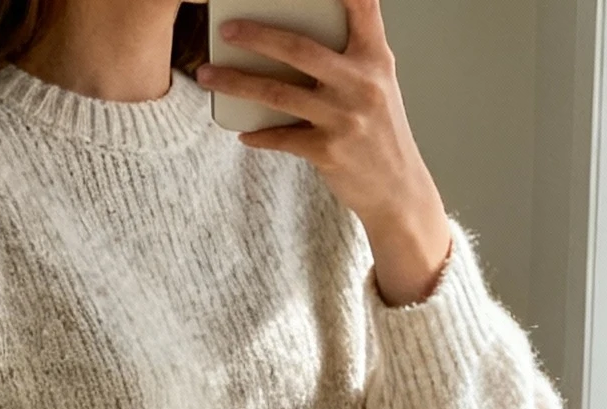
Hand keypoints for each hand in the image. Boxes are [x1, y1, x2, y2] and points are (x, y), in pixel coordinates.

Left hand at [199, 0, 453, 306]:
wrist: (398, 192)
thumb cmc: (381, 132)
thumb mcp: (377, 85)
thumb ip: (352, 56)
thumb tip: (299, 33)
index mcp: (375, 58)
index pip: (362, 6)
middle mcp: (361, 83)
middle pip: (299, 48)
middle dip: (256, 35)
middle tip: (226, 28)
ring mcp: (344, 118)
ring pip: (278, 93)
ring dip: (237, 82)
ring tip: (208, 75)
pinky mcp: (328, 151)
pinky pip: (281, 137)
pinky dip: (258, 134)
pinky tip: (242, 131)